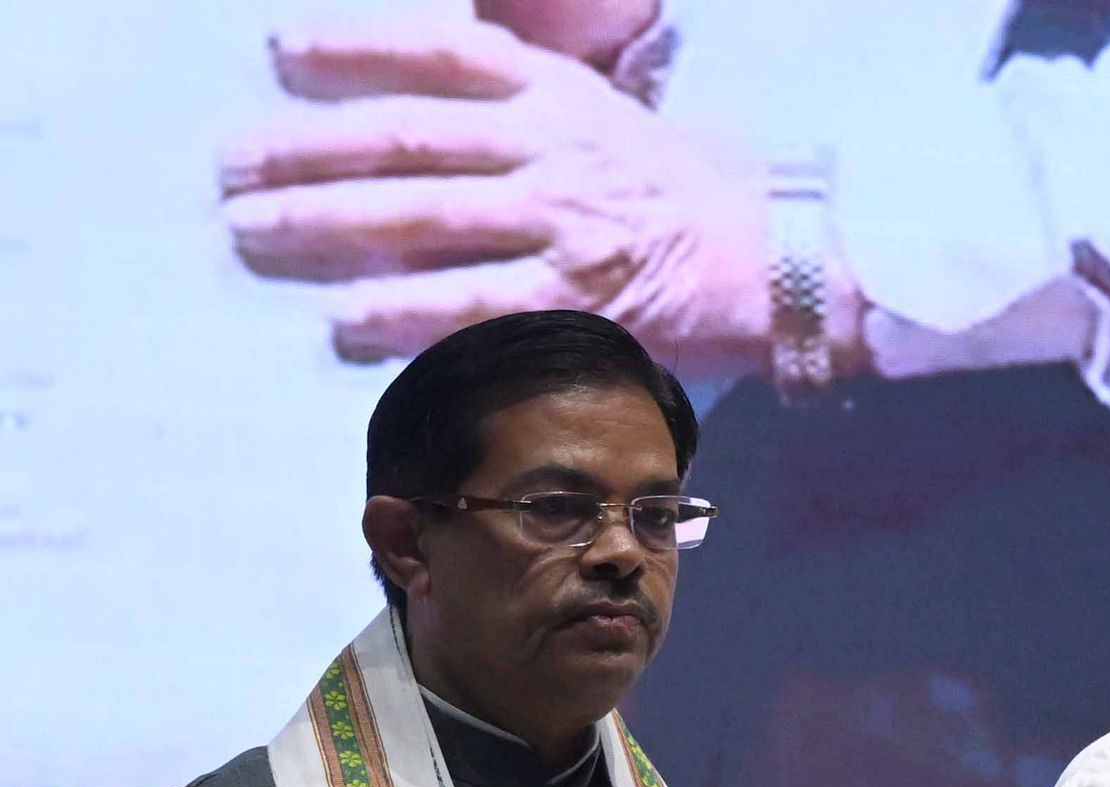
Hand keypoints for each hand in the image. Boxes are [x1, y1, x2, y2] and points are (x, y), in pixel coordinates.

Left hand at [223, 23, 778, 372]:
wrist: (784, 266)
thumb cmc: (685, 196)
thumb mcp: (608, 117)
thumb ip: (524, 105)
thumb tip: (420, 107)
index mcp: (559, 94)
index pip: (439, 55)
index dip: (353, 46)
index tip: (281, 54)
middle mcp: (553, 151)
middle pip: (403, 139)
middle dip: (305, 150)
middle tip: (232, 169)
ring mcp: (564, 227)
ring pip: (420, 220)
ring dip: (326, 228)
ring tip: (255, 235)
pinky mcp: (579, 305)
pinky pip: (472, 309)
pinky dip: (403, 318)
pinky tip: (345, 325)